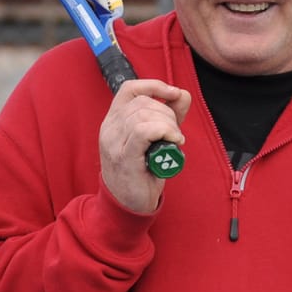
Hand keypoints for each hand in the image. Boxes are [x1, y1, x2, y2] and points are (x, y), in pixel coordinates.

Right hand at [99, 78, 189, 215]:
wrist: (128, 205)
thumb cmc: (142, 172)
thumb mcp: (154, 140)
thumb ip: (168, 116)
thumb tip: (182, 94)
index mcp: (114, 121)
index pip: (129, 89)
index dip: (153, 85)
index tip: (173, 94)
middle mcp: (109, 128)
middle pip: (142, 102)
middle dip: (168, 112)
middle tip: (175, 133)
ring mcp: (114, 143)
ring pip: (143, 115)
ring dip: (168, 125)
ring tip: (174, 140)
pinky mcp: (124, 157)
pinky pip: (143, 131)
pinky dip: (164, 131)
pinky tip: (174, 142)